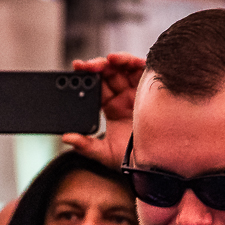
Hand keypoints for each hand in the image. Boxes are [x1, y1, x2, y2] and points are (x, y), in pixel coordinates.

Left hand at [62, 53, 145, 168]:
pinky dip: (129, 60)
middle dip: (95, 67)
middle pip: (108, 74)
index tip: (75, 72)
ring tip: (101, 62)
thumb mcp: (105, 154)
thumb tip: (67, 137)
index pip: (97, 88)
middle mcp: (125, 97)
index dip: (86, 78)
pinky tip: (117, 59)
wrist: (158, 164)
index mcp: (113, 109)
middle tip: (85, 66)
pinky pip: (140, 68)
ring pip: (123, 68)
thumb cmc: (135, 160)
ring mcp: (138, 91)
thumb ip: (85, 146)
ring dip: (110, 61)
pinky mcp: (151, 87)